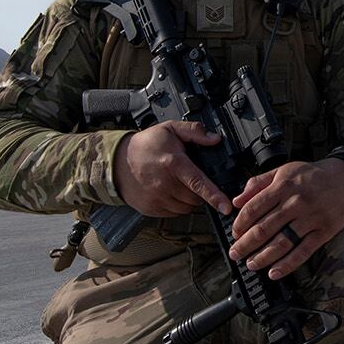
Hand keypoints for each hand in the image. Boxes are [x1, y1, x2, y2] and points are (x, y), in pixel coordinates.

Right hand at [113, 122, 235, 217]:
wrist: (116, 162)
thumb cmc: (145, 145)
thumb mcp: (170, 129)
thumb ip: (193, 131)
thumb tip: (214, 138)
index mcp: (173, 164)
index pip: (198, 183)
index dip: (215, 196)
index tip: (226, 206)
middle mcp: (165, 184)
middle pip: (196, 198)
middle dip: (201, 192)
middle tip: (192, 179)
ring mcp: (157, 199)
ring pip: (187, 208)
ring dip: (190, 200)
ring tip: (180, 184)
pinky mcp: (151, 209)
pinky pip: (174, 213)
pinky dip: (178, 205)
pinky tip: (171, 191)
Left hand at [227, 158, 343, 278]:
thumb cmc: (312, 175)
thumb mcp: (282, 171)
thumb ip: (258, 183)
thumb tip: (236, 201)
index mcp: (283, 186)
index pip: (254, 208)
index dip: (240, 224)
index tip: (234, 234)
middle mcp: (295, 203)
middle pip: (265, 228)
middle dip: (246, 244)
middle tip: (236, 254)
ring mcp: (310, 218)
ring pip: (282, 242)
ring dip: (263, 257)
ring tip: (251, 264)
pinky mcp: (324, 231)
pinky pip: (303, 251)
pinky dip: (288, 264)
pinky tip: (275, 272)